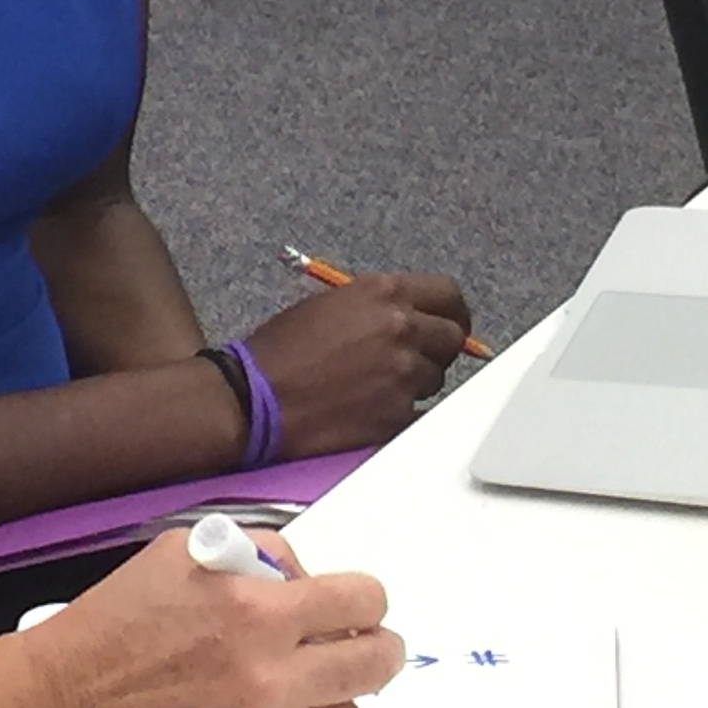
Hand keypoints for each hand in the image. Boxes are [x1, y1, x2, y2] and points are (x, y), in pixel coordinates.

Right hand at [19, 527, 400, 707]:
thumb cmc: (108, 630)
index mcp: (256, 611)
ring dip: (338, 706)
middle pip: (375, 664)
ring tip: (310, 696)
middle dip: (373, 648)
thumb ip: (253, 554)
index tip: (355, 606)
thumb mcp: (177, 556)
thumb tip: (299, 575)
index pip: (360, 600)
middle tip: (357, 648)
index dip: (364, 599)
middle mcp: (272, 677)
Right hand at [238, 272, 471, 455]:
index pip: (449, 295)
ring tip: (375, 386)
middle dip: (436, 349)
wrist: (255, 398)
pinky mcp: (397, 415)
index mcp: (385, 292)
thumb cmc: (280, 350)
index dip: (451, 312)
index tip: (447, 323)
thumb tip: (411, 318)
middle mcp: (402, 328)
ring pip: (436, 378)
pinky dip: (401, 413)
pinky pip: (419, 412)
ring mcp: (403, 374)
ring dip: (415, 382)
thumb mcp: (331, 305)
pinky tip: (370, 410)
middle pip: (452, 338)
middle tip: (412, 359)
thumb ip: (378, 307)